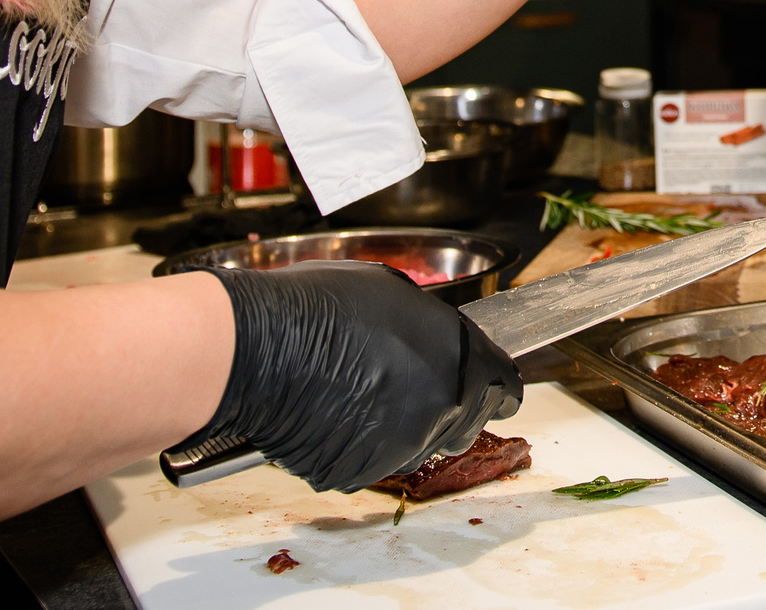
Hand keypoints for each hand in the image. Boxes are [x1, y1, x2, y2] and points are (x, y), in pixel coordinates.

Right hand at [180, 260, 520, 491]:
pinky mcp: (358, 473)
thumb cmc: (321, 307)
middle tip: (409, 384)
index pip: (505, 390)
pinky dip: (359, 445)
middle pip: (465, 424)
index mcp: (458, 361)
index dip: (497, 387)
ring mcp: (399, 447)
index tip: (491, 388)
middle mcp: (439, 411)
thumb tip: (439, 341)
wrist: (260, 347)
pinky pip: (371, 462)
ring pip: (417, 446)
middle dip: (448, 408)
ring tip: (360, 391)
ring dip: (402, 428)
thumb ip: (434, 328)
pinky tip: (334, 411)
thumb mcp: (396, 293)